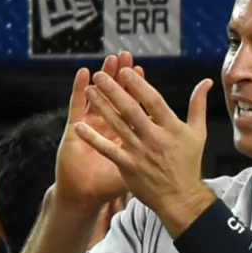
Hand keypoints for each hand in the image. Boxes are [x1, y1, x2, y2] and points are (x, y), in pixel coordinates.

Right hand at [55, 54, 142, 213]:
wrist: (86, 196)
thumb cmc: (114, 184)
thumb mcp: (139, 166)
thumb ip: (154, 154)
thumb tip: (177, 144)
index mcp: (126, 132)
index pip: (133, 104)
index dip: (136, 88)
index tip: (140, 69)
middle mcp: (108, 126)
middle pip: (114, 96)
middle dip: (119, 77)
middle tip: (122, 56)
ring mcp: (90, 127)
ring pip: (96, 98)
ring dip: (101, 80)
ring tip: (105, 60)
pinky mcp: (74, 131)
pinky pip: (77, 109)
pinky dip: (78, 93)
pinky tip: (83, 78)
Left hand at [77, 71, 214, 233]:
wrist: (181, 197)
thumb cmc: (189, 163)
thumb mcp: (198, 133)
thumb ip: (199, 105)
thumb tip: (206, 82)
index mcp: (173, 128)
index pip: (154, 101)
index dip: (139, 85)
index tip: (126, 71)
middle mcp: (156, 138)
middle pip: (132, 110)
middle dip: (114, 91)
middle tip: (101, 76)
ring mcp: (141, 153)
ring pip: (117, 125)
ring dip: (102, 107)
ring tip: (89, 90)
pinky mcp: (129, 167)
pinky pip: (108, 150)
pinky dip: (93, 139)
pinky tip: (78, 127)